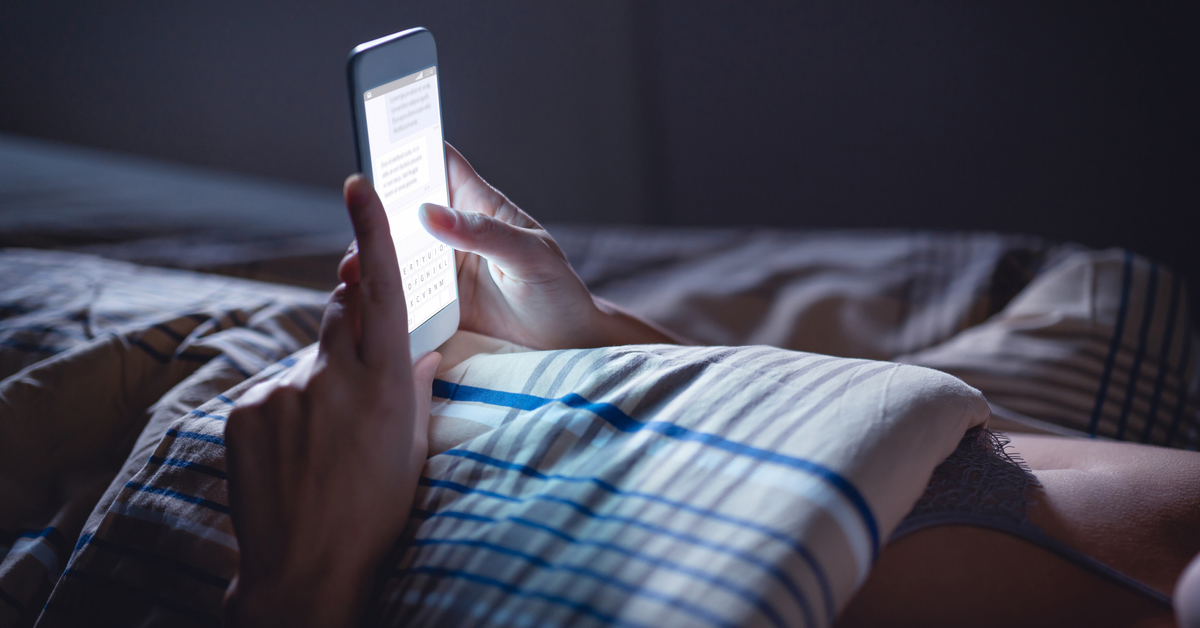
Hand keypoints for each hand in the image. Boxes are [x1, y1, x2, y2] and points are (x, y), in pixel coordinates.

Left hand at [223, 175, 440, 627]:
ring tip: (326, 443)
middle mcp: (333, 374)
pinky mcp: (245, 410)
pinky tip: (294, 456)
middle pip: (338, 311)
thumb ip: (416, 385)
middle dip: (349, 318)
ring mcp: (283, 390)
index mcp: (385, 379)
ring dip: (320, 385)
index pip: (379, 287)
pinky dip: (286, 412)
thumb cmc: (376, 509)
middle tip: (359, 368)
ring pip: (306, 361)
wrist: (306, 567)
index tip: (355, 184)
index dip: (370, 231)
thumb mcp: (413, 446)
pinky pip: (272, 391)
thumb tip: (422, 347)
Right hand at [339, 144, 682, 348]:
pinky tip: (364, 299)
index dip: (409, 145)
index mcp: (479, 204)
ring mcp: (441, 266)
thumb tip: (428, 213)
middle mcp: (453, 231)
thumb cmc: (558, 290)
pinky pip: (399, 289)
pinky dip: (379, 291)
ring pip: (393, 249)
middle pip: (402, 206)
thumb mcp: (529, 256)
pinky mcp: (434, 302)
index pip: (438, 161)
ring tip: (354, 270)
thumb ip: (483, 233)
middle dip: (374, 210)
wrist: (566, 345)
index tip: (376, 141)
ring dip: (370, 255)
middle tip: (357, 224)